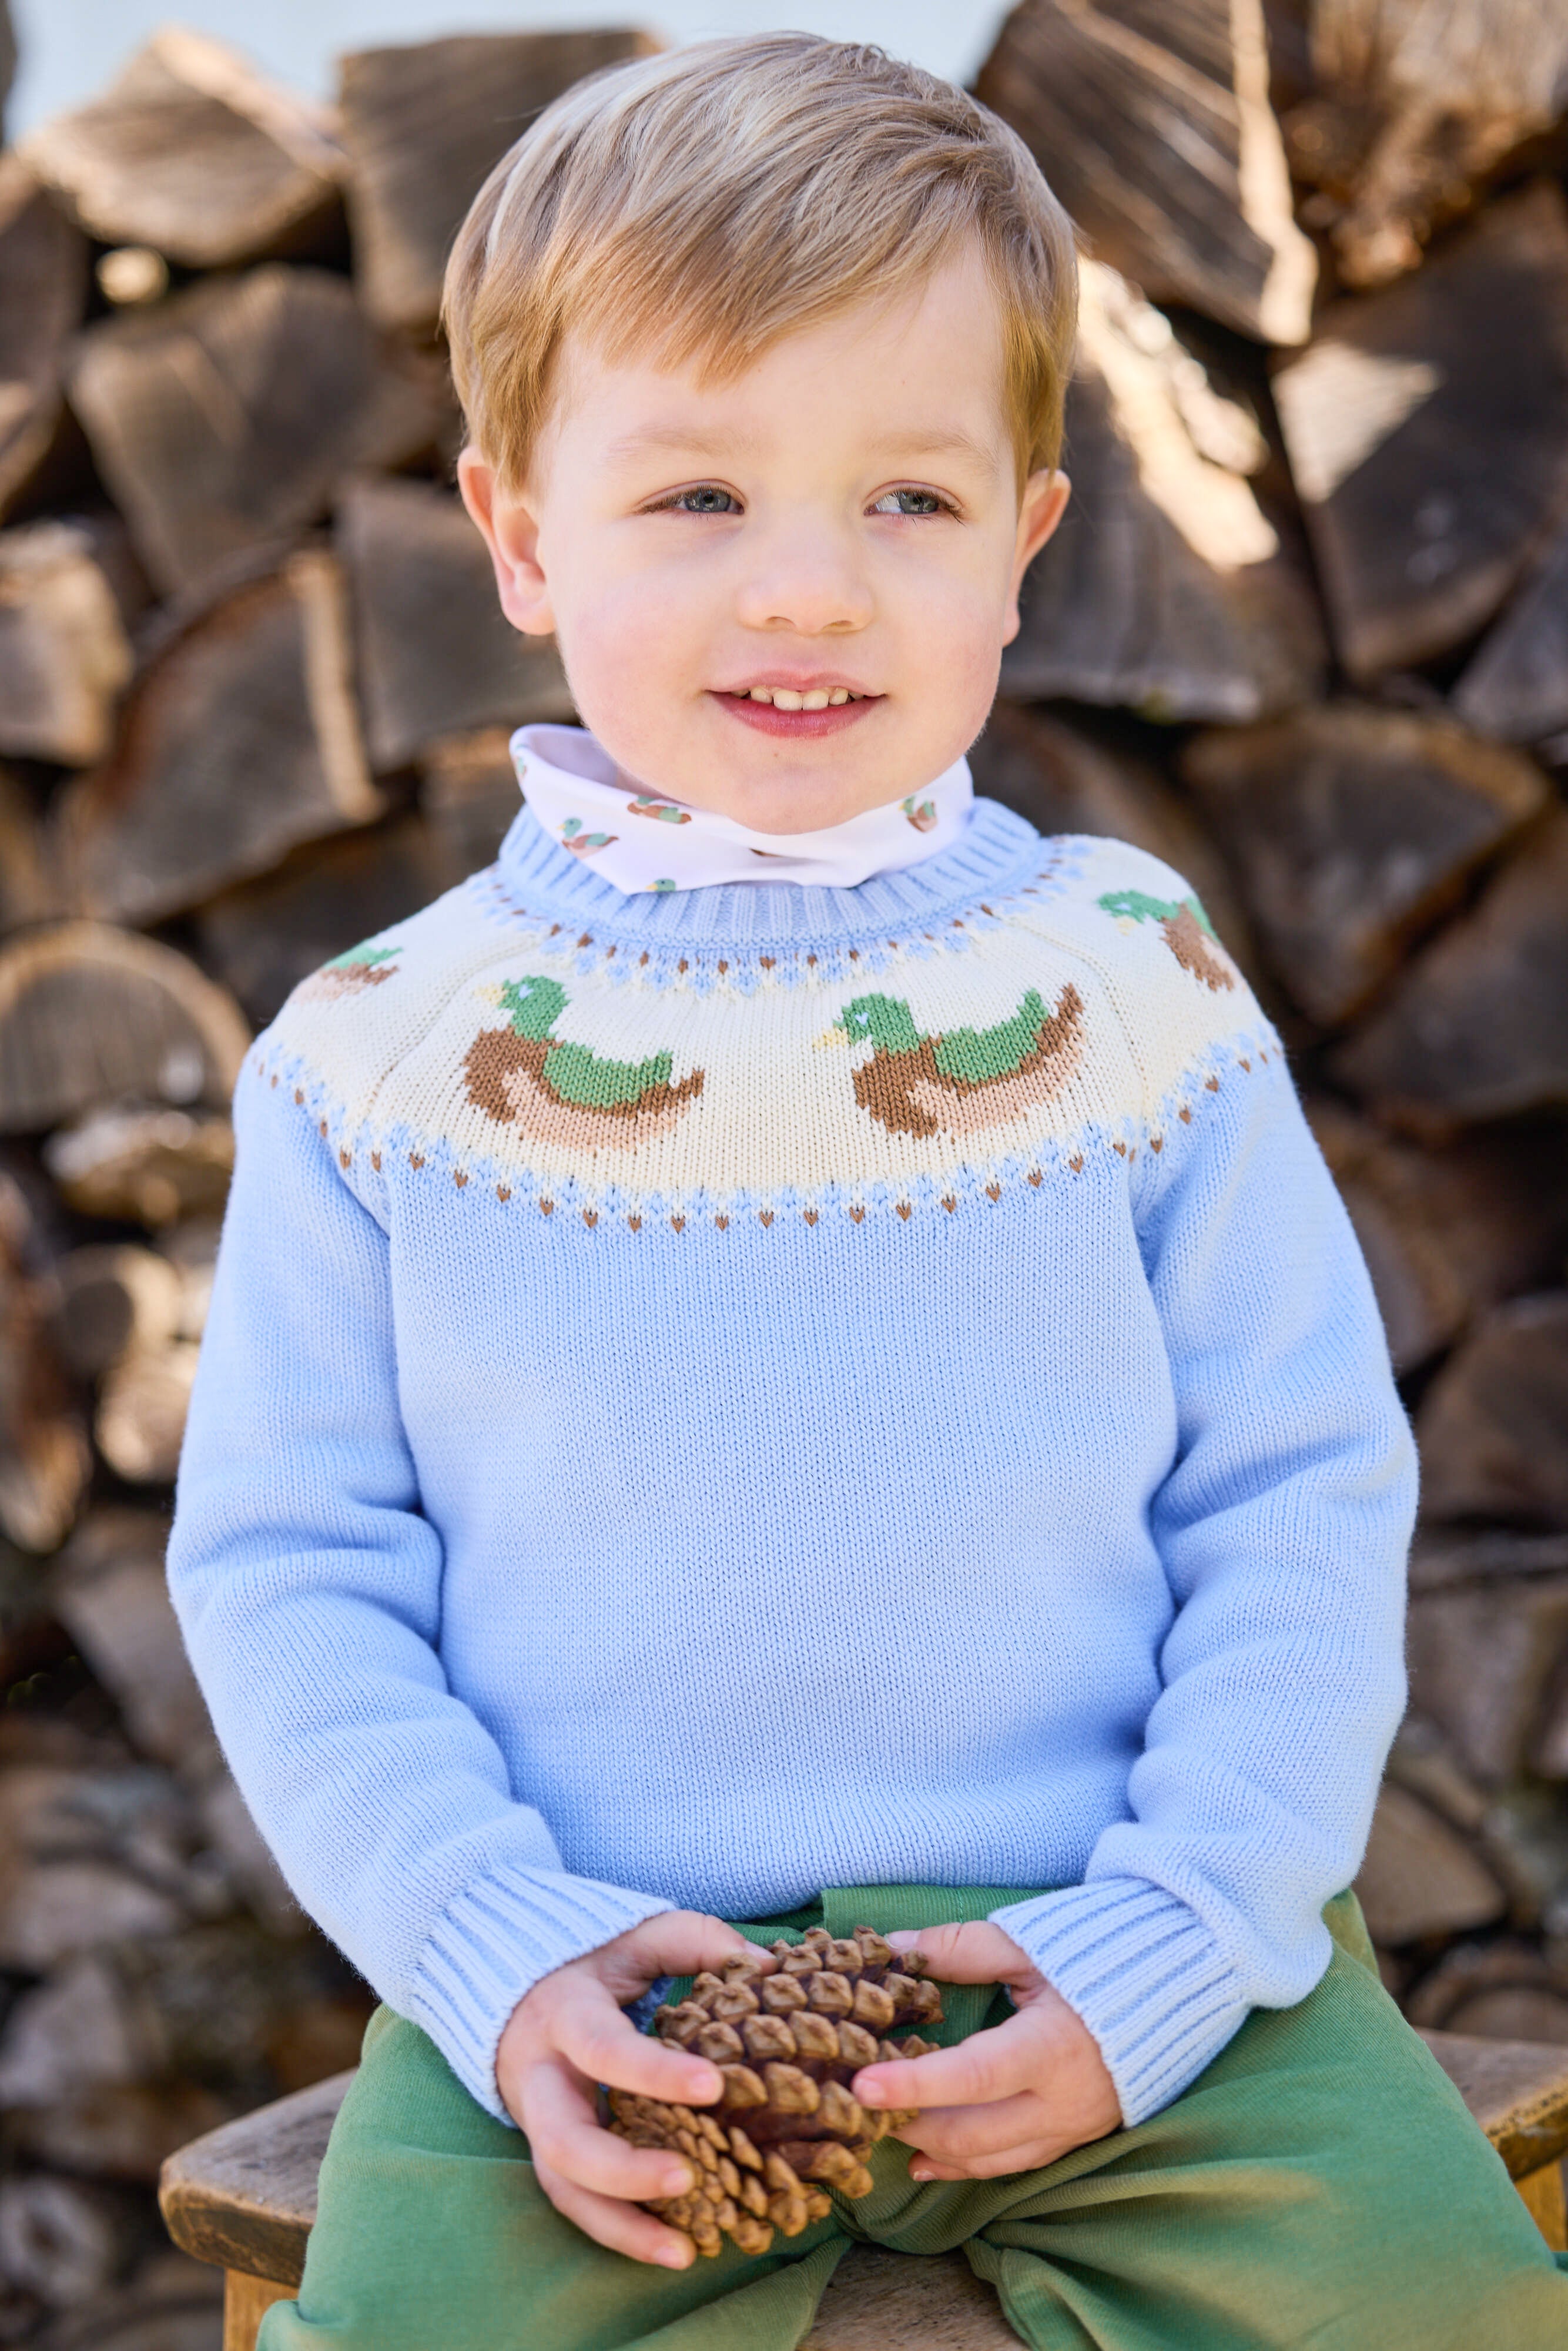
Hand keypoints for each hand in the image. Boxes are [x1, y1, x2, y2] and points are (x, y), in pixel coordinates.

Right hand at [496, 1911, 770, 2266]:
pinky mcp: (550, 2154)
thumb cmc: (595, 1960)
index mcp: (564, 2013)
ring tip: (685, 2252)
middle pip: (564, 2140)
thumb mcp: (640, 1935)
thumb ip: (699, 1943)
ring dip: (622, 2225)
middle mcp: (542, 2077)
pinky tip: (674, 2250)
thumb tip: (769, 1965)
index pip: (603, 2048)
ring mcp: (539, 2123)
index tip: (713, 2086)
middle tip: (688, 2177)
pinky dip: (622, 2232)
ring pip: (564, 2189)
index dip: (654, 2072)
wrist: (518, 1989)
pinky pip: (577, 2203)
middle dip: (625, 2170)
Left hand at [851, 1922, 1121, 2179]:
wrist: (1178, 1981)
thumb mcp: (1030, 1943)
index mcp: (1052, 2046)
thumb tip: (894, 1947)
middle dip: (911, 2121)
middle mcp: (1063, 2101)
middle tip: (856, 2103)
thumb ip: (960, 1948)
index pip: (972, 2077)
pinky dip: (965, 2165)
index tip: (863, 2084)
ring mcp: (1072, 2127)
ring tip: (882, 2129)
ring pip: (989, 2159)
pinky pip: (1013, 2164)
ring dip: (932, 2148)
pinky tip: (926, 2161)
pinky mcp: (1076, 2137)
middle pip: (973, 2132)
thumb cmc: (1100, 1954)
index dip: (915, 2084)